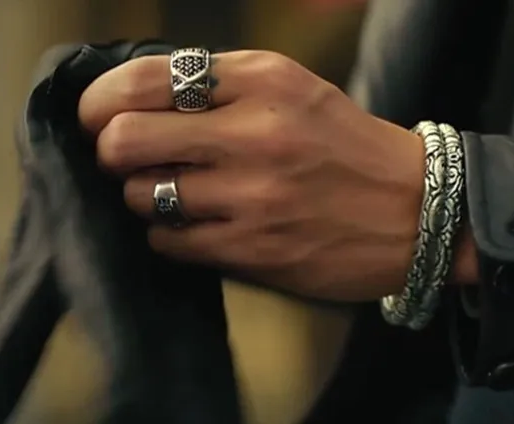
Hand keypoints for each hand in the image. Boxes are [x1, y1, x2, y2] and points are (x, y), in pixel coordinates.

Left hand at [78, 51, 426, 301]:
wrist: (416, 211)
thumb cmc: (347, 146)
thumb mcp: (293, 88)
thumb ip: (220, 84)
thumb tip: (135, 99)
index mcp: (263, 82)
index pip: (143, 81)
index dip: (101, 101)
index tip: (97, 117)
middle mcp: (254, 135)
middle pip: (124, 140)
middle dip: (110, 151)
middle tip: (126, 158)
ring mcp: (252, 198)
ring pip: (140, 197)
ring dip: (143, 196)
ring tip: (175, 194)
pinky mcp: (253, 251)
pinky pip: (169, 243)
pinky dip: (170, 235)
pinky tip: (199, 226)